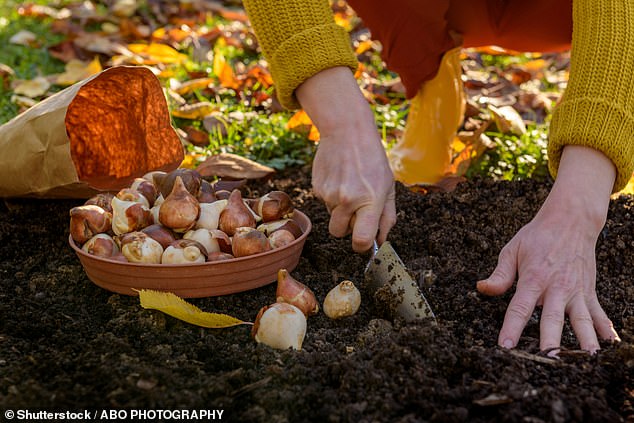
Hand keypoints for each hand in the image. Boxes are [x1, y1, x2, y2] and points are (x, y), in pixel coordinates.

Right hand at [296, 67, 395, 251]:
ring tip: (350, 186)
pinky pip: (325, 203)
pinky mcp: (317, 188)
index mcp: (370, 201)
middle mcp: (347, 200)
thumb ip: (387, 217)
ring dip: (341, 210)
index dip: (362, 246)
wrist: (346, 131)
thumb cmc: (372, 159)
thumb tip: (380, 242)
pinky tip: (340, 177)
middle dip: (347, 228)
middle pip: (340, 233)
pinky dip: (332, 196)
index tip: (364, 242)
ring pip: (332, 217)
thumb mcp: (388, 186)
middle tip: (357, 210)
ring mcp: (329, 194)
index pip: (361, 240)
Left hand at [477, 146, 620, 353]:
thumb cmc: (538, 237)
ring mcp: (576, 291)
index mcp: (534, 278)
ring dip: (584, 341)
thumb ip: (500, 274)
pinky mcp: (589, 291)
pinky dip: (605, 329)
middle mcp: (557, 288)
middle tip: (547, 361)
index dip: (511, 327)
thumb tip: (481, 288)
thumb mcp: (513, 250)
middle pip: (552, 319)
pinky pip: (598, 313)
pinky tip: (611, 345)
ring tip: (587, 360)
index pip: (520, 308)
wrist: (571, 220)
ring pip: (581, 321)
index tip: (505, 346)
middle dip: (550, 342)